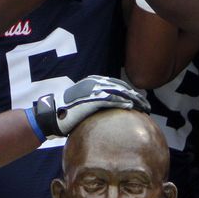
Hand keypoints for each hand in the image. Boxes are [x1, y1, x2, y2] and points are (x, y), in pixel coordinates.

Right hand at [31, 75, 150, 137]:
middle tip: (146, 105)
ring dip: (134, 99)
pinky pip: (111, 99)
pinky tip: (132, 106)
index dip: (129, 92)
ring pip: (119, 91)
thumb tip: (105, 116)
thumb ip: (93, 105)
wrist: (52, 115)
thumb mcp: (81, 105)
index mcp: (91, 81)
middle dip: (135, 95)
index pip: (116, 84)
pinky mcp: (92, 99)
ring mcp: (93, 90)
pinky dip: (123, 101)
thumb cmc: (65, 114)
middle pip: (120, 87)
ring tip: (144, 107)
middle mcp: (93, 82)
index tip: (139, 100)